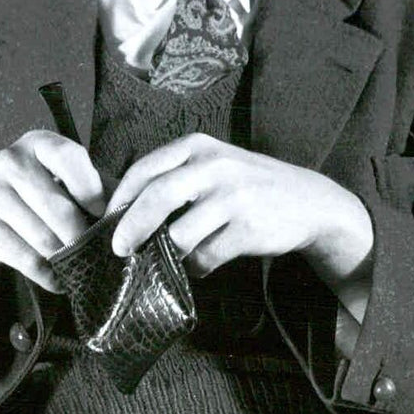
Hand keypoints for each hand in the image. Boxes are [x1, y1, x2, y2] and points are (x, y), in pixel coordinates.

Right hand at [0, 130, 104, 290]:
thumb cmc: (28, 195)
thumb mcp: (59, 179)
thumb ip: (95, 185)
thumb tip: (134, 204)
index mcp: (37, 143)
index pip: (70, 157)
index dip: (91, 189)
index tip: (100, 212)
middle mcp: (11, 161)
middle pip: (59, 208)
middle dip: (81, 235)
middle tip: (94, 250)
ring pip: (45, 238)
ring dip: (66, 258)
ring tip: (78, 265)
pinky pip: (27, 259)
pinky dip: (48, 274)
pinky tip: (58, 278)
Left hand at [106, 134, 372, 283]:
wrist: (308, 201)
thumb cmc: (248, 185)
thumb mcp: (213, 165)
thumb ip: (175, 178)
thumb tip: (122, 215)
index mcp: (197, 147)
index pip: (143, 171)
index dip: (119, 200)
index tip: (106, 224)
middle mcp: (214, 166)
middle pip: (156, 198)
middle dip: (130, 228)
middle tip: (118, 250)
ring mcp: (232, 196)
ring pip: (179, 234)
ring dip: (167, 254)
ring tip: (170, 259)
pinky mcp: (247, 227)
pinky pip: (205, 256)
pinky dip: (196, 266)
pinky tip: (201, 264)